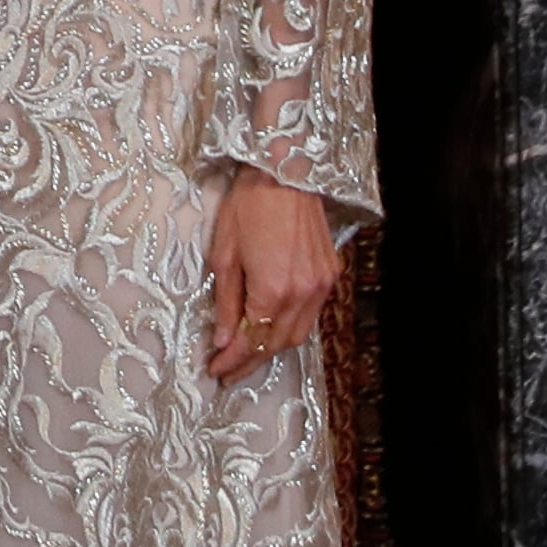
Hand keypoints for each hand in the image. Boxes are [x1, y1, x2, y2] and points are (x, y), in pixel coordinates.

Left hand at [207, 168, 338, 380]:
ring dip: (272, 348)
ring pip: (299, 333)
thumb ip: (225, 301)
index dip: (233, 360)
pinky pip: (311, 314)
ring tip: (247, 356)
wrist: (285, 174)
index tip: (216, 371)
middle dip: (251, 361)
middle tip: (228, 372)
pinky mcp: (330, 274)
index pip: (251, 339)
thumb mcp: (224, 255)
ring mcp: (321, 285)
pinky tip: (272, 328)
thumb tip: (222, 338)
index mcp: (272, 289)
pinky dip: (290, 326)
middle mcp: (302, 293)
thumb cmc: (247, 207)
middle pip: (277, 343)